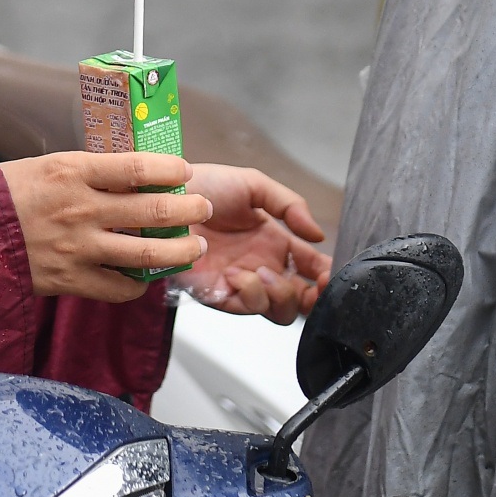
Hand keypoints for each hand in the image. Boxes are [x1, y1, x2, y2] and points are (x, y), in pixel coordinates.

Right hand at [0, 153, 209, 302]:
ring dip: (179, 252)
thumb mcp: (49, 166)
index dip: (170, 170)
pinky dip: (139, 285)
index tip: (185, 171)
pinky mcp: (69, 280)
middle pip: (153, 212)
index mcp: (72, 171)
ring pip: (146, 255)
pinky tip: (146, 278)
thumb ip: (92, 172)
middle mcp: (79, 209)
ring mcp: (76, 248)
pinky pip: (119, 288)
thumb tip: (137, 174)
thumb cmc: (6, 195)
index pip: (137, 167)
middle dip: (189, 211)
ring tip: (195, 247)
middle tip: (203, 208)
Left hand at [173, 164, 330, 323]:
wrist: (165, 196)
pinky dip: (252, 293)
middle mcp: (262, 266)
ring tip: (264, 270)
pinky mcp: (219, 295)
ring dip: (280, 293)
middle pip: (300, 299)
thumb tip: (319, 235)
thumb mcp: (254, 185)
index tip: (330, 273)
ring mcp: (242, 283)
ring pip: (279, 311)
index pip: (310, 267)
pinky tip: (240, 274)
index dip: (325, 275)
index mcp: (274, 241)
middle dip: (313, 297)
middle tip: (314, 284)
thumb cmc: (204, 186)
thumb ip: (290, 206)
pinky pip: (247, 307)